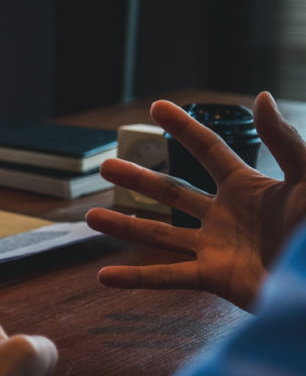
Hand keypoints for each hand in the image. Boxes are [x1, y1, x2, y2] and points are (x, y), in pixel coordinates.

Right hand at [86, 92, 305, 309]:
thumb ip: (284, 141)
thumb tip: (259, 97)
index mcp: (248, 187)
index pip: (208, 151)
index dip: (183, 128)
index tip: (156, 107)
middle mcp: (225, 216)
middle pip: (171, 192)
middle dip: (138, 179)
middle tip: (107, 165)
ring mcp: (216, 248)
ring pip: (159, 234)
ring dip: (124, 226)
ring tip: (90, 218)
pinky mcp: (214, 278)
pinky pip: (167, 277)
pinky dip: (134, 278)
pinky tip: (104, 276)